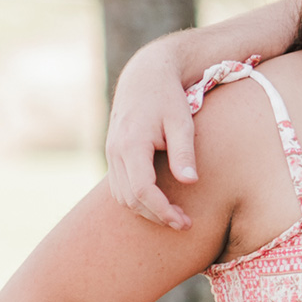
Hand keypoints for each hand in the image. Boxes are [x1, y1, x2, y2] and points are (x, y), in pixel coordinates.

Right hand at [107, 37, 200, 228]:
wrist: (145, 77)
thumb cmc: (168, 98)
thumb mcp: (182, 122)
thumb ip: (184, 152)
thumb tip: (190, 182)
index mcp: (131, 145)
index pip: (142, 189)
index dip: (162, 210)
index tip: (184, 222)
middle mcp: (115, 152)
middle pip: (130, 198)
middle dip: (156, 216)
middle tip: (185, 224)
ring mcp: (110, 154)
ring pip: (121, 196)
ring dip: (146, 211)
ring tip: (175, 216)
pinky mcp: (113, 155)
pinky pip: (119, 186)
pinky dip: (137, 200)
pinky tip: (160, 202)